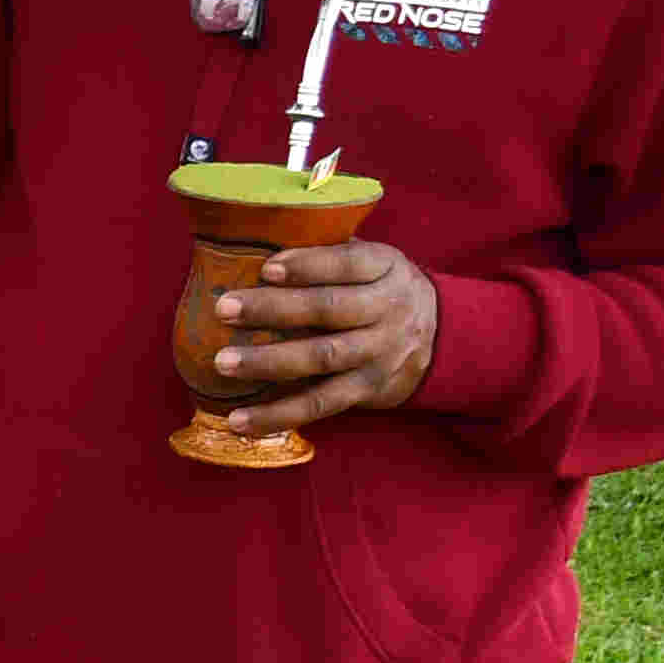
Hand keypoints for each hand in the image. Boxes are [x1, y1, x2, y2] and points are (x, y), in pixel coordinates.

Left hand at [208, 238, 440, 429]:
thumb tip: (251, 242)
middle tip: (224, 308)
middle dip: (273, 309)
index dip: (307, 265)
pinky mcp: (367, 390)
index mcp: (385, 268)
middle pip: (329, 309)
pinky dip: (279, 414)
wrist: (439, 337)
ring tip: (223, 362)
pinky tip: (239, 420)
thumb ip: (326, 252)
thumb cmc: (377, 289)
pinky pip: (320, 404)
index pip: (348, 263)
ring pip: (322, 358)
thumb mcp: (370, 260)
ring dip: (269, 362)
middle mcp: (387, 309)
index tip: (265, 268)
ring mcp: (379, 353)